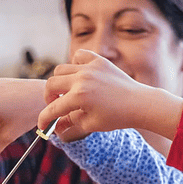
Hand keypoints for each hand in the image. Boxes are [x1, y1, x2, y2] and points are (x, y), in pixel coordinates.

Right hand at [39, 49, 182, 141]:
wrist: (139, 103)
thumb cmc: (117, 117)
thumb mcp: (90, 124)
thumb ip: (69, 123)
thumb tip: (55, 127)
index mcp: (79, 97)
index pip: (52, 109)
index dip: (44, 119)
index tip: (42, 126)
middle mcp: (82, 79)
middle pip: (51, 85)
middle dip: (49, 98)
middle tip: (55, 106)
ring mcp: (90, 67)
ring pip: (61, 69)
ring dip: (59, 82)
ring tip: (66, 92)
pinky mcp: (99, 61)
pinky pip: (78, 56)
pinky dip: (74, 65)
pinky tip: (79, 76)